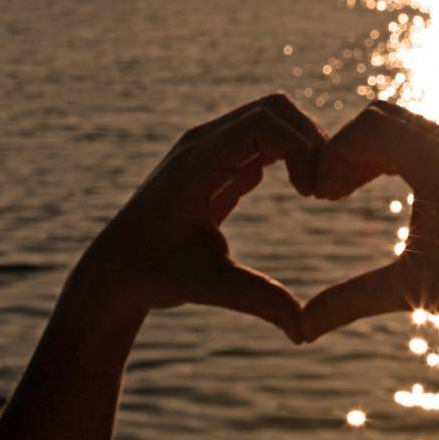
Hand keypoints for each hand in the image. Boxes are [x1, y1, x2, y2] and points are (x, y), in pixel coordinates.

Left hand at [71, 94, 322, 339]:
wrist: (114, 273)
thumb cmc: (154, 277)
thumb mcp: (209, 287)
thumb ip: (258, 300)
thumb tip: (304, 331)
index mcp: (196, 161)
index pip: (262, 122)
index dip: (300, 146)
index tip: (313, 192)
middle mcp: (203, 143)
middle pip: (273, 108)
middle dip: (308, 139)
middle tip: (324, 188)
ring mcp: (210, 147)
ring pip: (271, 118)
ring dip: (301, 146)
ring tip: (316, 191)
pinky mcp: (218, 160)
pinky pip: (263, 138)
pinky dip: (290, 155)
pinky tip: (301, 191)